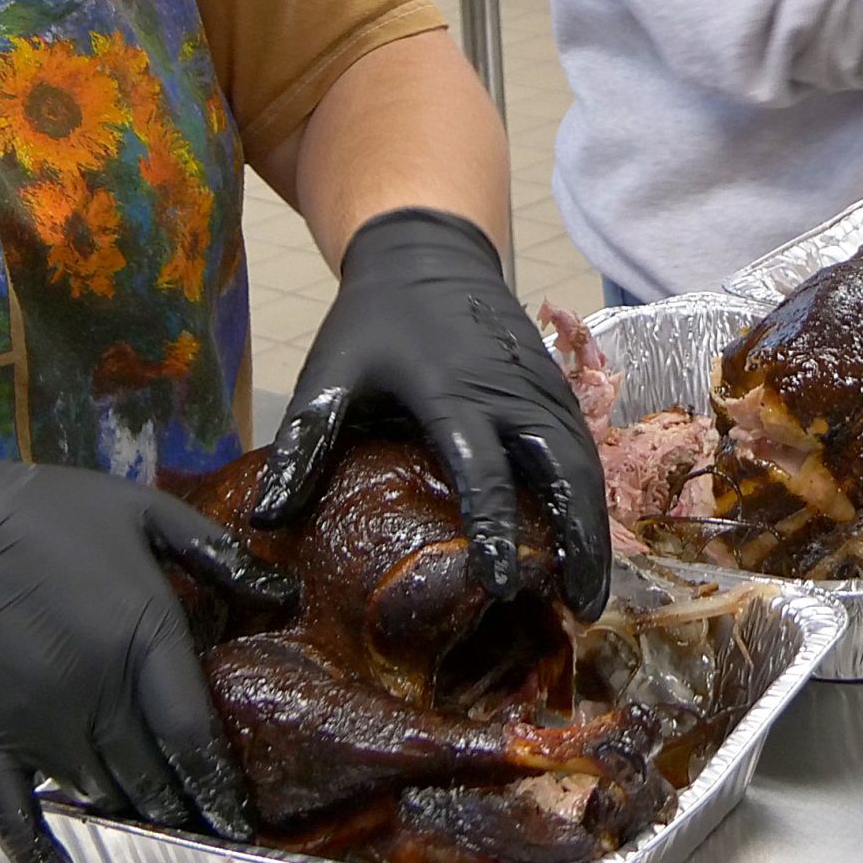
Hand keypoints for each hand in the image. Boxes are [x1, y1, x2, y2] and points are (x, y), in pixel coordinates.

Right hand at [0, 445, 289, 862]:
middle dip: (185, 806)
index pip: (195, 734)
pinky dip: (46, 862)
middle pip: (155, 774)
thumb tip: (284, 592)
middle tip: (210, 832)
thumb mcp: (145, 512)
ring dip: (134, 814)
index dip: (220, 783)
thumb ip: (218, 554)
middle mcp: (97, 693)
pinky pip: (20, 818)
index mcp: (143, 637)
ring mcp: (40, 725)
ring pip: (104, 794)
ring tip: (161, 835)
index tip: (241, 818)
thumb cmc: (46, 514)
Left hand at [249, 208, 610, 618]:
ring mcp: (542, 389)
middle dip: (579, 542)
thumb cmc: (375, 320)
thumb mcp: (331, 374)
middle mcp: (512, 392)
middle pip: (565, 473)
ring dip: (596, 528)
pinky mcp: (557, 389)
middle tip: (582, 609)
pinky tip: (588, 544)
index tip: (498, 587)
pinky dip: (593, 498)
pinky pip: (586, 449)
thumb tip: (267, 521)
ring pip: (587, 464)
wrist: (429, 253)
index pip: (484, 470)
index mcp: (453, 392)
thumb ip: (303, 445)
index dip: (493, 530)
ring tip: (590, 594)